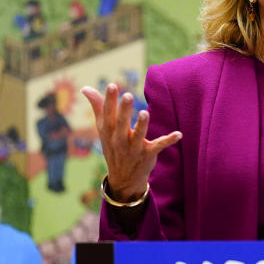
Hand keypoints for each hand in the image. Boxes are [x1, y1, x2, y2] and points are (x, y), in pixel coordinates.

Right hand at [82, 83, 181, 201]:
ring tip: (145, 113)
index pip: (108, 114)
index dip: (109, 100)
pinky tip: (178, 134)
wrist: (123, 178)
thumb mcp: (103, 129)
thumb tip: (85, 88)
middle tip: (128, 95)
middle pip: (121, 124)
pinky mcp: (148, 154)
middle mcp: (120, 140)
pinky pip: (159, 146)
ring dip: (142, 125)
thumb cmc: (113, 146)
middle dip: (124, 111)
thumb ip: (97, 107)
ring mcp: (134, 148)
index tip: (112, 85)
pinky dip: (169, 140)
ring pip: (138, 135)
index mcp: (109, 131)